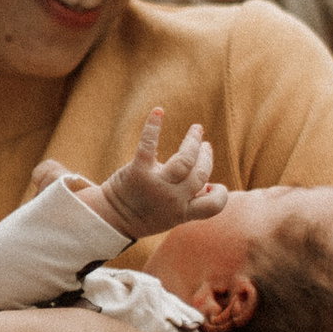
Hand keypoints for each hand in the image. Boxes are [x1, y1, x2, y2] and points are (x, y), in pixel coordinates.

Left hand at [95, 106, 226, 239]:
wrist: (112, 219)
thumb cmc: (145, 213)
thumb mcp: (172, 215)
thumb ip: (190, 202)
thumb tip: (209, 185)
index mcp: (183, 213)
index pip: (213, 206)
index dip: (221, 193)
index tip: (214, 184)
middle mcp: (173, 200)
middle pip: (200, 174)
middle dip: (205, 157)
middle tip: (205, 145)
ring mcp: (156, 186)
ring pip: (184, 160)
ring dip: (193, 142)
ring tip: (196, 130)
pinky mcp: (138, 172)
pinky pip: (148, 146)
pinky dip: (154, 126)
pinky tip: (158, 112)